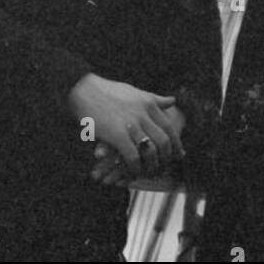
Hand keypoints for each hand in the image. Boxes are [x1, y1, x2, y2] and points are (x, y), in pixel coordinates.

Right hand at [67, 74, 183, 179]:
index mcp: (149, 103)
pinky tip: (133, 173)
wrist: (84, 90)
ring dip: (152, 165)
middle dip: (166, 157)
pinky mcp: (117, 135)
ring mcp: (131, 124)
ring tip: (150, 173)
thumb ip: (154, 99)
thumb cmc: (107, 91)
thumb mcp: (135, 92)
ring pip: (150, 151)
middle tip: (165, 167)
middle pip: (163, 140)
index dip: (176, 143)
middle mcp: (144, 113)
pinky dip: (135, 168)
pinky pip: (133, 157)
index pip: (169, 126)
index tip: (180, 154)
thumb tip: (173, 100)